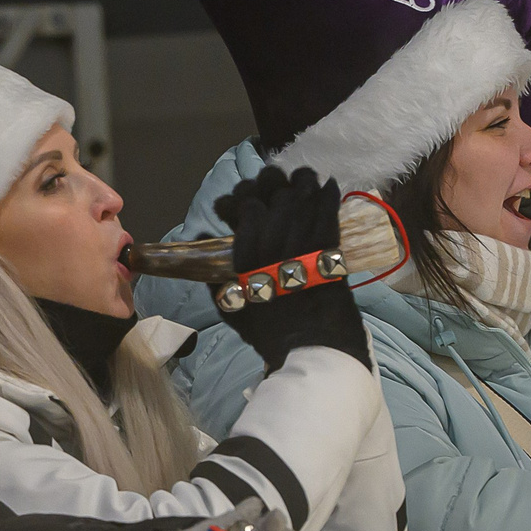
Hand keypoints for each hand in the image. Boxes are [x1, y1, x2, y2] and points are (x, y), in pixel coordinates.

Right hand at [208, 165, 370, 371]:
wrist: (314, 352)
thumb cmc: (272, 336)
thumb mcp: (233, 311)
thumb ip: (214, 278)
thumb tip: (199, 242)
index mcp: (247, 262)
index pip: (248, 212)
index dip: (244, 200)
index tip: (243, 202)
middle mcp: (273, 248)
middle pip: (274, 198)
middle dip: (271, 184)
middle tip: (272, 182)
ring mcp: (304, 247)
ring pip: (303, 200)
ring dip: (303, 183)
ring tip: (303, 177)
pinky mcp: (331, 251)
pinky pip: (329, 214)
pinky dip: (329, 196)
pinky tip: (330, 185)